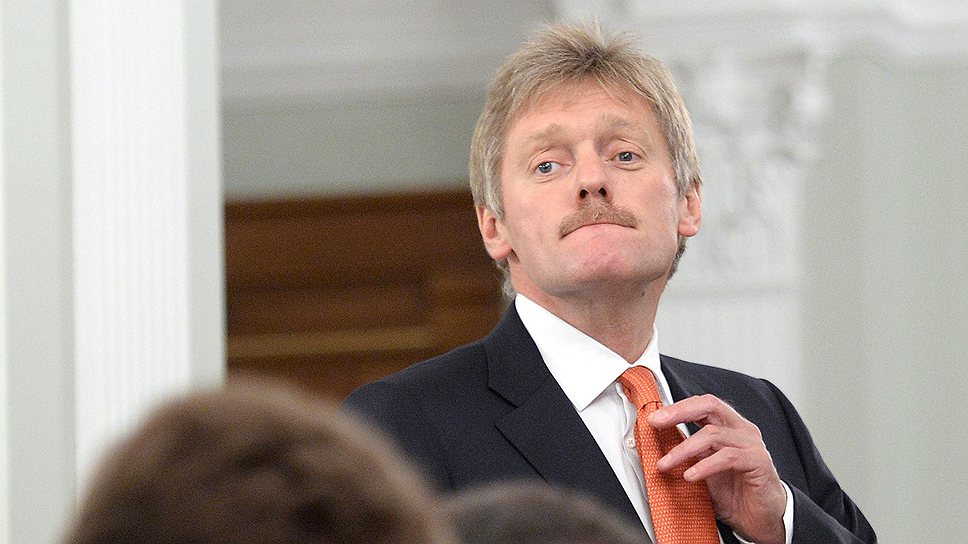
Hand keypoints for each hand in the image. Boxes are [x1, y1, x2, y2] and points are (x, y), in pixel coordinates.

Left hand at [649, 394, 786, 543]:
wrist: (760, 520)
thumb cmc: (734, 494)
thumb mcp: (703, 469)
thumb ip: (688, 453)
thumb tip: (657, 444)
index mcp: (729, 427)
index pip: (703, 405)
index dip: (678, 407)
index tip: (654, 417)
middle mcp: (742, 430)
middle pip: (710, 407)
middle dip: (679, 412)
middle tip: (656, 422)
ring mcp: (752, 444)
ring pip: (713, 434)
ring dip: (684, 449)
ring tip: (665, 464)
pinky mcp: (759, 462)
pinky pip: (727, 457)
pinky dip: (704, 465)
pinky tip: (690, 475)